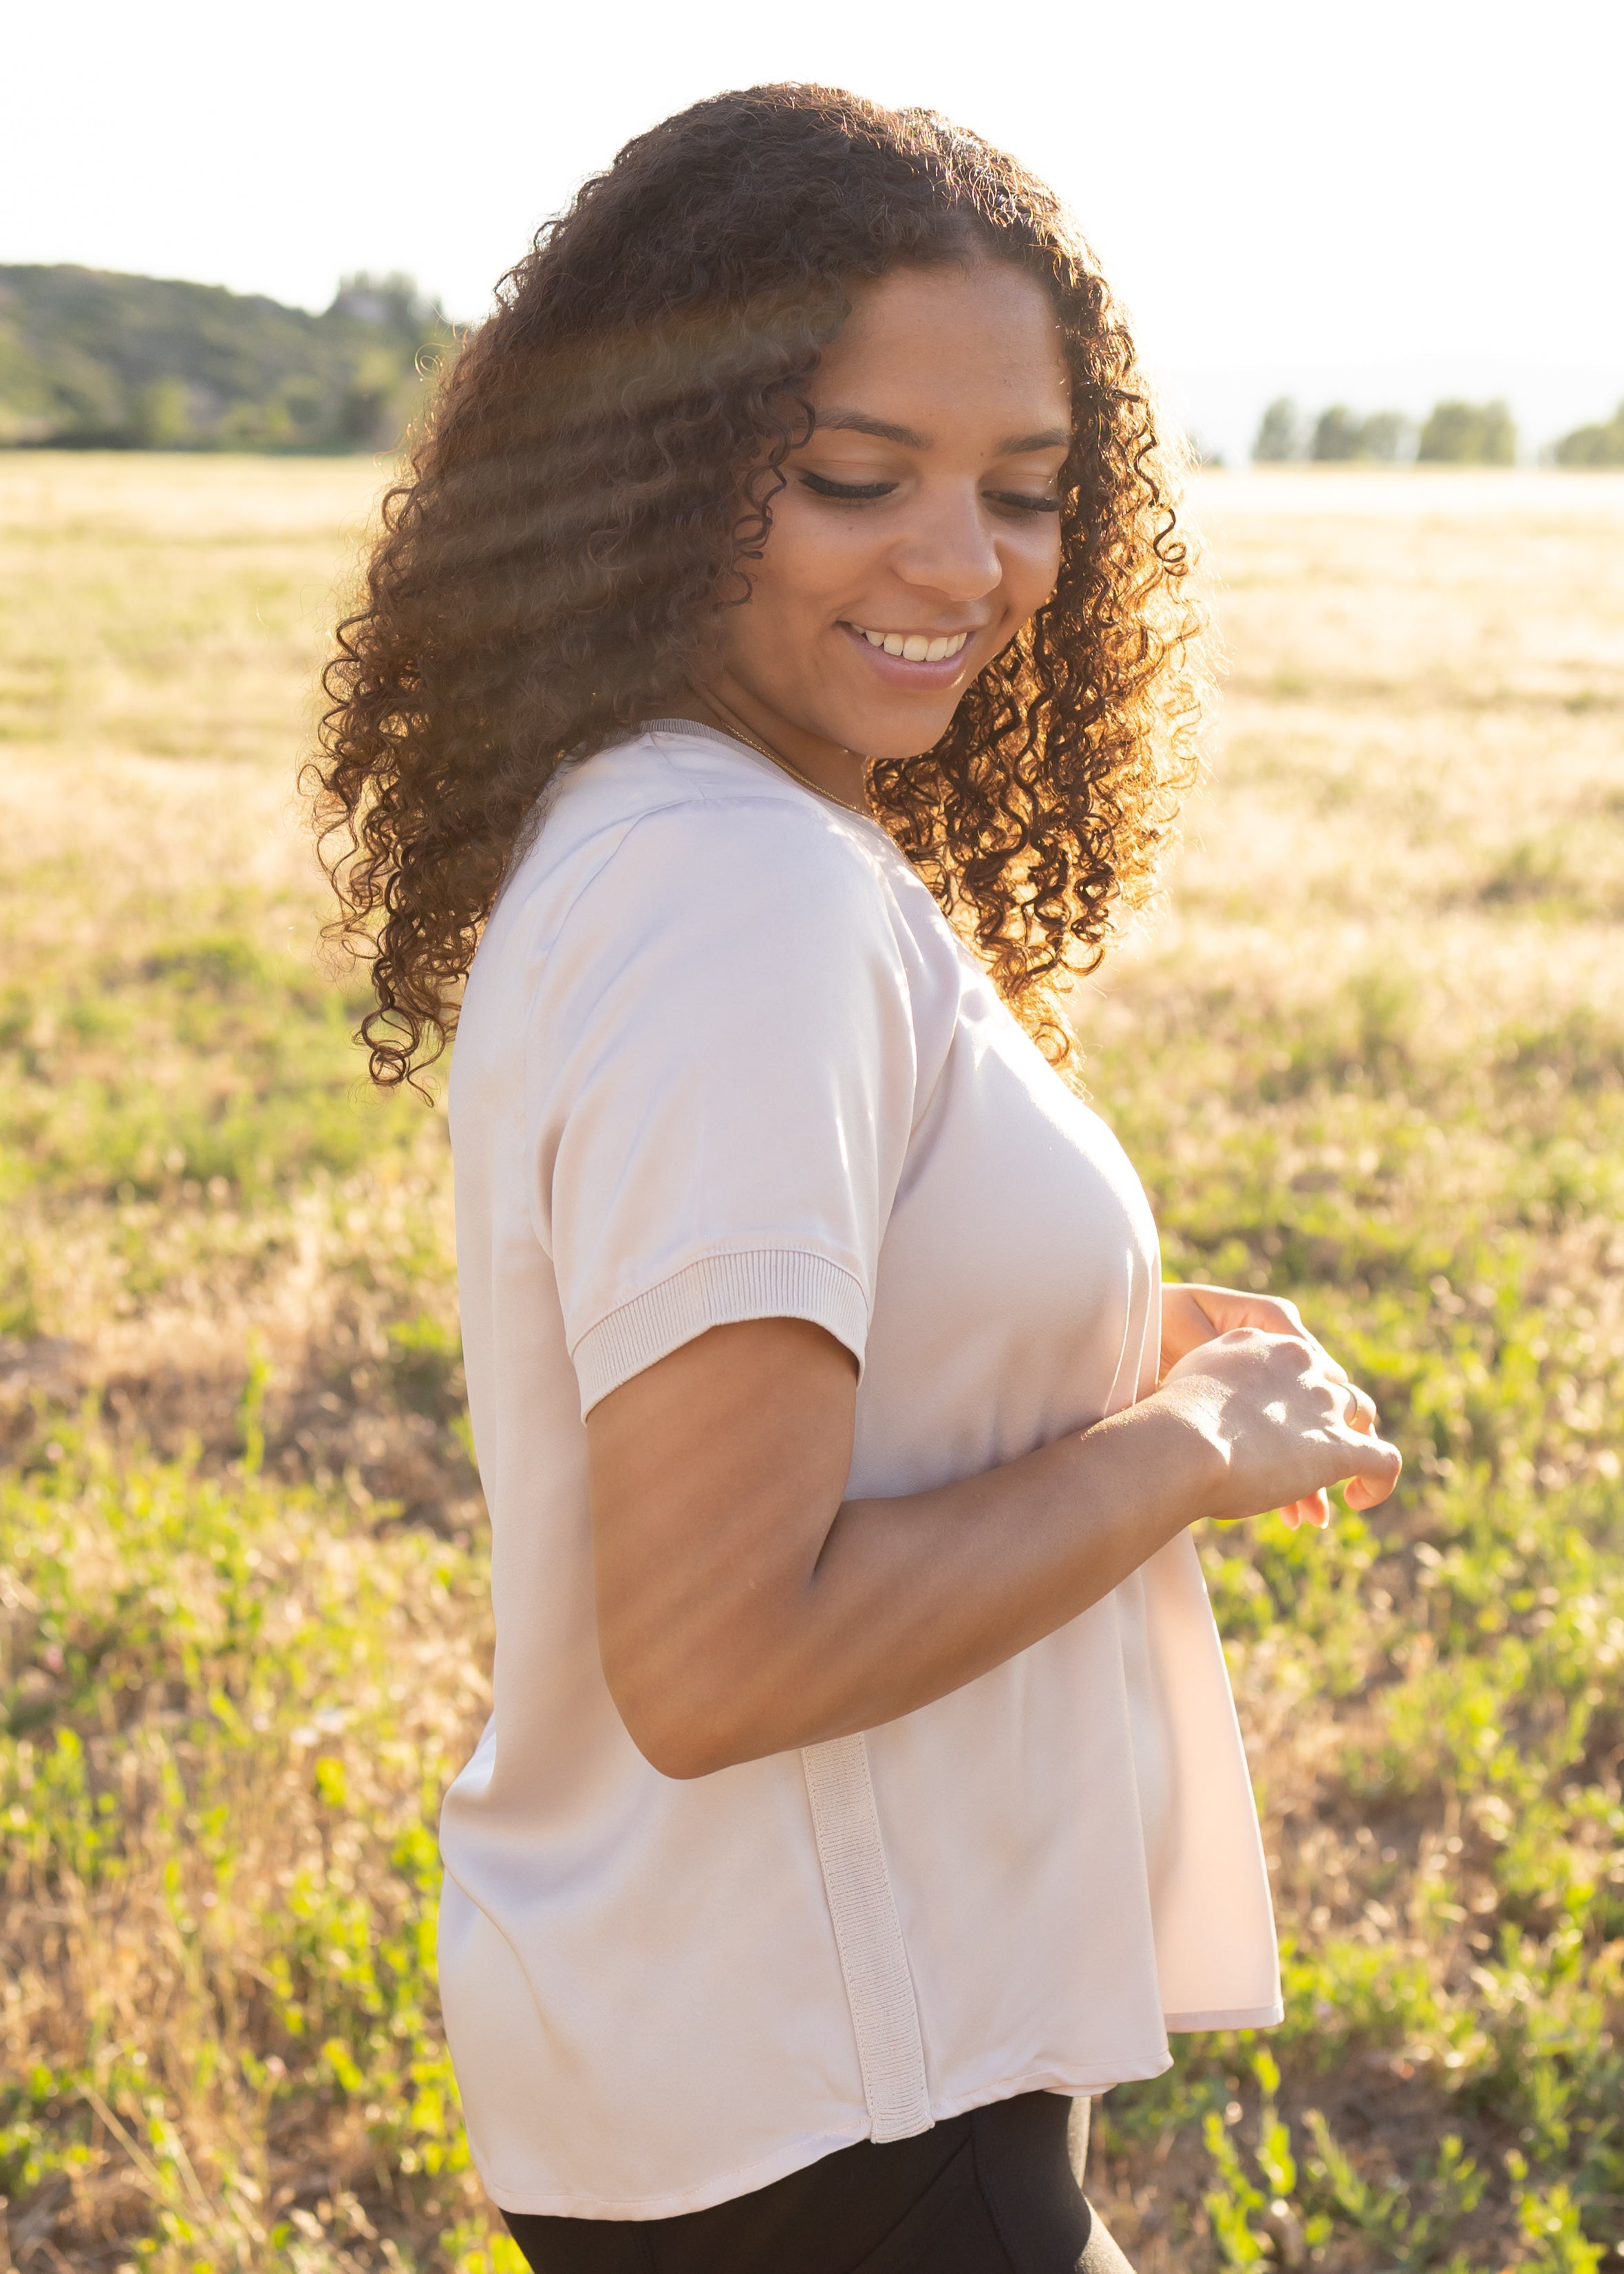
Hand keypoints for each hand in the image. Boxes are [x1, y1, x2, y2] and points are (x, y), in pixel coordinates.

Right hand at [1157, 1306, 1399, 1531]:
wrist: (1180, 1441)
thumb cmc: (1165, 1422)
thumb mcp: (1182, 1384)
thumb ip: (1202, 1389)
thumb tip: (1199, 1419)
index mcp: (1259, 1342)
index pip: (1293, 1363)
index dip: (1287, 1397)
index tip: (1267, 1430)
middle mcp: (1298, 1361)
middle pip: (1328, 1384)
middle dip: (1318, 1422)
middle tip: (1296, 1461)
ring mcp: (1322, 1402)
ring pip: (1360, 1414)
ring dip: (1347, 1444)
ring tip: (1329, 1485)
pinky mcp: (1339, 1447)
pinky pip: (1383, 1460)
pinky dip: (1379, 1481)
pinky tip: (1358, 1500)